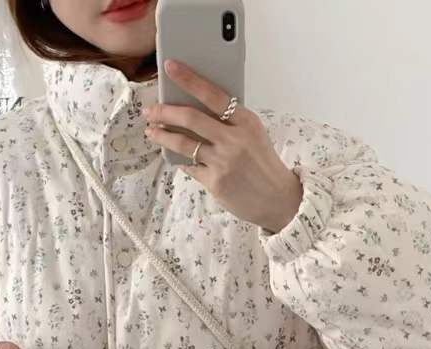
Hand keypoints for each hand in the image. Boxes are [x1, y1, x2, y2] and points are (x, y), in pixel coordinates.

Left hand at [142, 59, 303, 233]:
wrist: (279, 199)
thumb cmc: (263, 164)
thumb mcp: (254, 134)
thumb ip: (230, 121)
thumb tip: (196, 107)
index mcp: (245, 121)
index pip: (212, 94)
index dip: (188, 79)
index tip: (170, 67)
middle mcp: (234, 139)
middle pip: (191, 118)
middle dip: (165, 111)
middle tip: (151, 111)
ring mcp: (224, 162)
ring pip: (184, 143)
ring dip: (163, 136)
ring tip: (152, 131)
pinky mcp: (216, 182)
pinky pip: (190, 166)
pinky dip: (180, 159)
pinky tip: (173, 154)